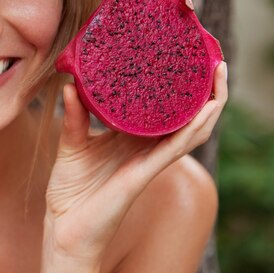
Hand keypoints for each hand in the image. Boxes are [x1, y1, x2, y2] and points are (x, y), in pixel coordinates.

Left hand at [42, 62, 227, 271]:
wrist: (64, 224)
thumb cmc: (70, 187)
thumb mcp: (71, 143)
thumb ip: (74, 116)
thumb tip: (70, 85)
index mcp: (129, 136)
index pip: (160, 107)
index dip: (174, 86)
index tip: (181, 56)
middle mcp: (145, 146)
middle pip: (184, 115)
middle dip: (201, 89)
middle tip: (210, 58)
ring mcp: (150, 159)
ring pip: (191, 129)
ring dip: (209, 103)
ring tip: (218, 74)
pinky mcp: (147, 172)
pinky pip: (176, 147)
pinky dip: (194, 128)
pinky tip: (206, 109)